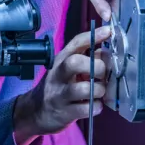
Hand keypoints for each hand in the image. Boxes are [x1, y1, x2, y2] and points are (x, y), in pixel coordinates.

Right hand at [12, 27, 110, 144]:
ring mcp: (60, 94)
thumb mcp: (66, 69)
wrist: (35, 112)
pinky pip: (87, 109)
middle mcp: (59, 75)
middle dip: (96, 67)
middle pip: (74, 62)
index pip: (76, 43)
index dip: (93, 36)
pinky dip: (97, 106)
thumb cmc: (58, 86)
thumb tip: (106, 51)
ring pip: (84, 88)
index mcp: (61, 60)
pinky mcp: (65, 112)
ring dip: (99, 90)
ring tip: (99, 92)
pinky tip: (95, 105)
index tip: (109, 31)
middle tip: (102, 74)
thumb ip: (85, 59)